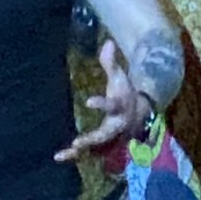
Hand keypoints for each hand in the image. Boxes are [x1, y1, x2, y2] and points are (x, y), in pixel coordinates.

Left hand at [54, 40, 149, 162]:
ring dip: (81, 153)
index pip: (112, 105)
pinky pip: (90, 152)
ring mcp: (111, 137)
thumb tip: (108, 42)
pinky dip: (76, 156)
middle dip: (92, 139)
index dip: (102, 104)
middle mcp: (117, 125)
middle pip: (105, 134)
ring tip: (61, 155)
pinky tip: (59, 157)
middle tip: (77, 142)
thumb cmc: (125, 92)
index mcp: (120, 106)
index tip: (88, 101)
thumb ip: (111, 63)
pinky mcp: (104, 144)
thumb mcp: (120, 77)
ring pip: (97, 149)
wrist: (141, 112)